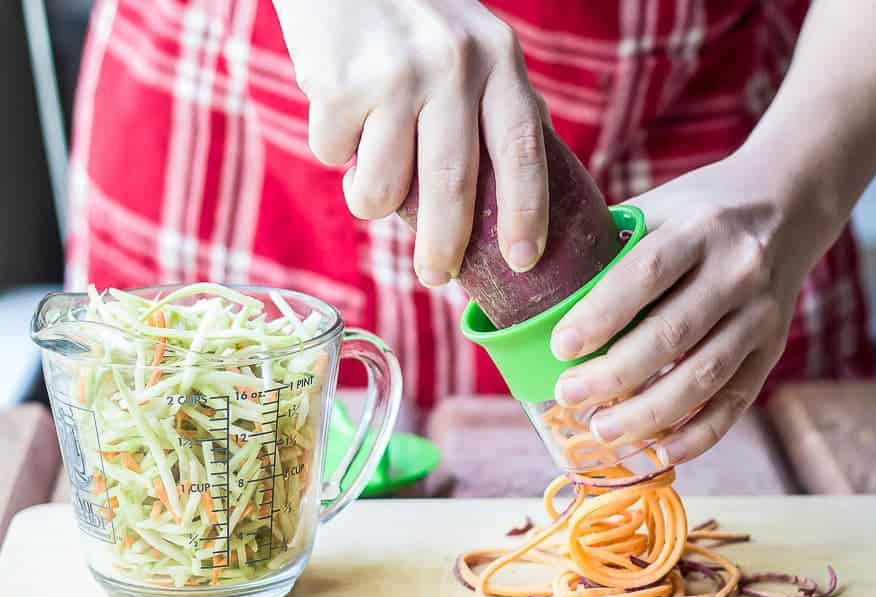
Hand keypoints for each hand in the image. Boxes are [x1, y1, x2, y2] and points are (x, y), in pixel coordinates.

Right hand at [273, 0, 548, 285]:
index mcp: (498, 58)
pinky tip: (340, 112)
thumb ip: (495, 103)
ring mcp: (394, 75)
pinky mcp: (338, 83)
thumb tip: (517, 192)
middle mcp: (453, 65)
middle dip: (444, 249)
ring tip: (370, 177)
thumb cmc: (411, 12)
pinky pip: (335, 157)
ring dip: (372, 199)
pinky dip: (334, 150)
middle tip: (435, 278)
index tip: (523, 262)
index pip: (522, 151)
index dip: (527, 214)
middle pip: (453, 188)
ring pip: (384, 187)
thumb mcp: (473, 42)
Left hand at [550, 151, 844, 463]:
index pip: (645, 275)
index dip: (601, 315)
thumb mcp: (658, 208)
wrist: (787, 204)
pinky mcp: (773, 348)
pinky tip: (661, 452)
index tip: (562, 347)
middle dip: (615, 374)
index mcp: (699, 228)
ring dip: (650, 413)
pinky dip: (699, 434)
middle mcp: (738, 270)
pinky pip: (736, 401)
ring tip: (603, 431)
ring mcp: (761, 314)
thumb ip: (611, 246)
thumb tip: (542, 295)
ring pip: (704, 375)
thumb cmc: (699, 211)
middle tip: (569, 394)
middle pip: (672, 334)